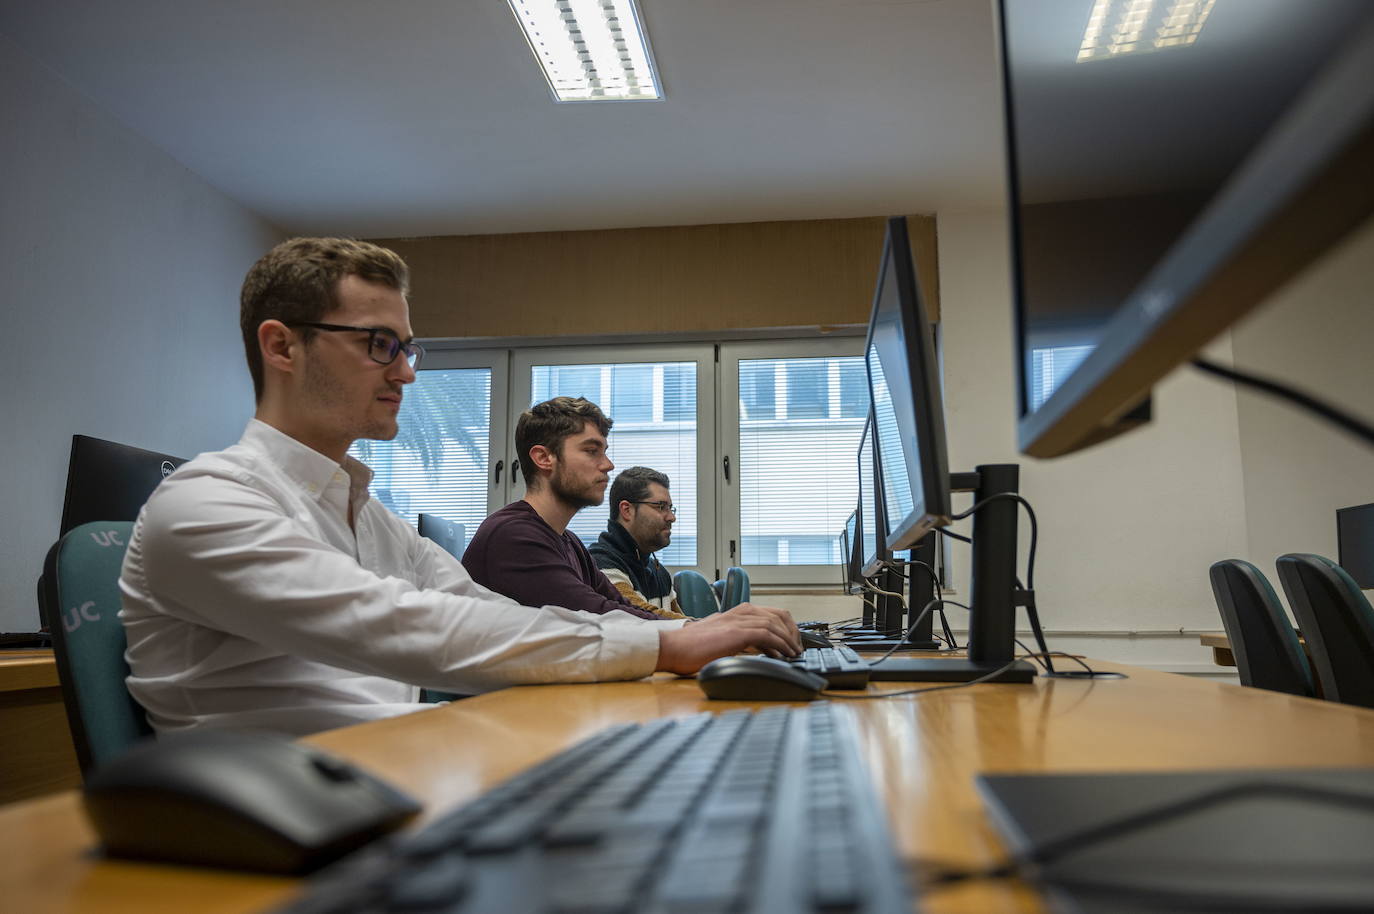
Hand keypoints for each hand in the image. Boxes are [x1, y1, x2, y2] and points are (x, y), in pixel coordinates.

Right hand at [655, 603, 800, 674]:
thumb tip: (761, 650)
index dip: (786, 628)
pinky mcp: (736, 632)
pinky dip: (780, 644)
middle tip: (796, 649)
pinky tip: (784, 655)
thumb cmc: (690, 648)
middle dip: (792, 632)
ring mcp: (738, 620)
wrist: (671, 648)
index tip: (791, 644)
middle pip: (778, 615)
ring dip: (789, 640)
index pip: (771, 613)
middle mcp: (739, 612)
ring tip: (794, 654)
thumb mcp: (720, 639)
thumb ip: (739, 640)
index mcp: (736, 612)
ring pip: (775, 623)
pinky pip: (767, 634)